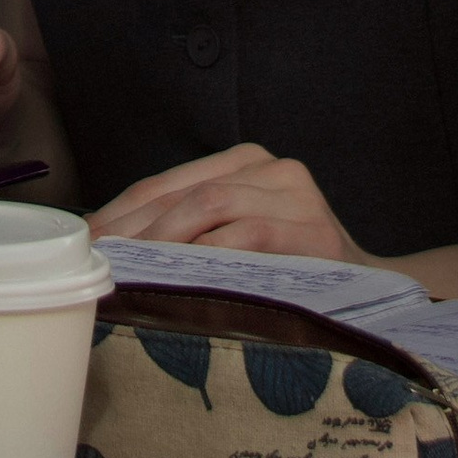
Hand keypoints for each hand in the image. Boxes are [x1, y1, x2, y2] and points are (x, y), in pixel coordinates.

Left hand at [86, 145, 361, 258]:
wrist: (372, 294)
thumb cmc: (291, 271)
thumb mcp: (239, 238)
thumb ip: (194, 230)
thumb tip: (113, 249)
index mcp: (246, 163)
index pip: (166, 183)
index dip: (120, 212)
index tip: (85, 241)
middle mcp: (272, 168)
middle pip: (182, 192)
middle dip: (132, 228)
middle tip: (97, 260)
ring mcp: (297, 196)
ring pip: (210, 205)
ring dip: (163, 239)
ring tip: (131, 268)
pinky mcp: (314, 232)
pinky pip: (247, 235)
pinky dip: (208, 253)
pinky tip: (181, 273)